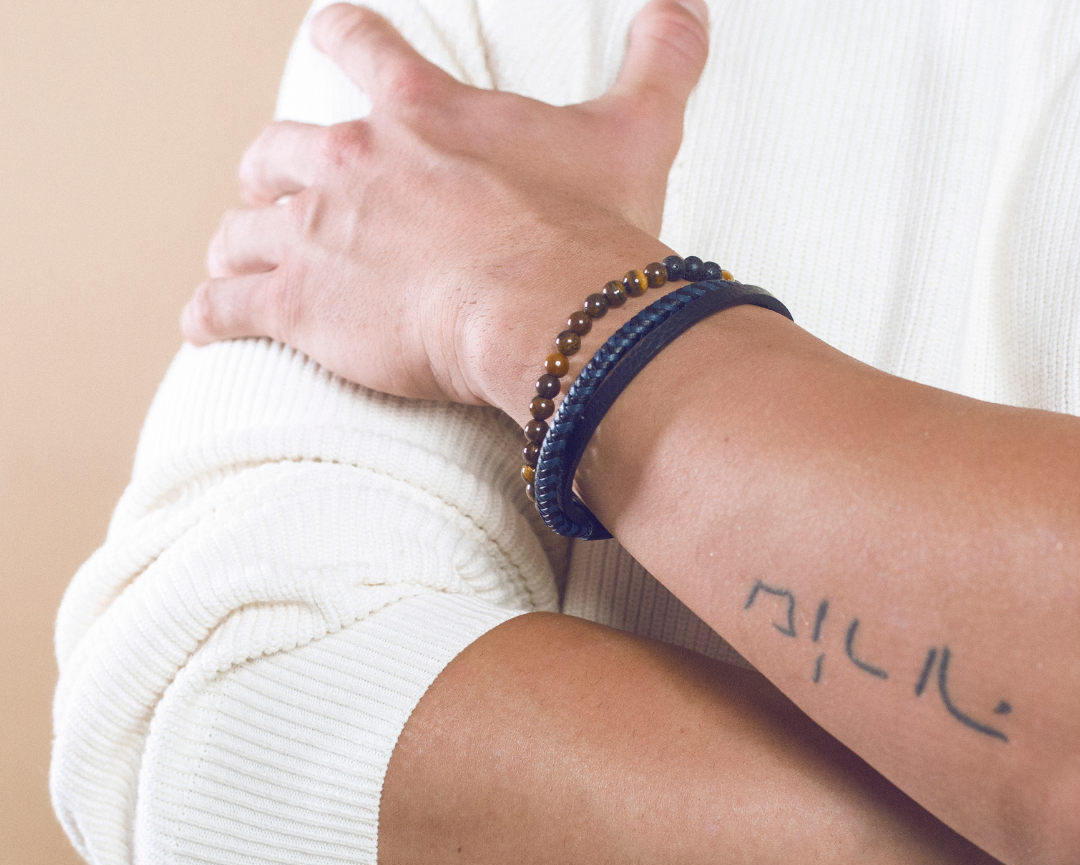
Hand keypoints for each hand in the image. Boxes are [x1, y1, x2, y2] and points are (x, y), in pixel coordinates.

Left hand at [181, 0, 709, 413]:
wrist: (541, 308)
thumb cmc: (583, 229)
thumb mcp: (635, 133)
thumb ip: (660, 63)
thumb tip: (690, 8)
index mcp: (421, 116)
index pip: (364, 48)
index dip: (343, 37)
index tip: (328, 33)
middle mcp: (352, 162)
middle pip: (278, 147)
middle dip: (271, 167)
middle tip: (273, 188)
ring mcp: (317, 233)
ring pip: (244, 225)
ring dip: (237, 239)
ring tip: (234, 259)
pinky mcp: (299, 305)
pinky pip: (230, 305)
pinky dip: (211, 313)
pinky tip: (201, 324)